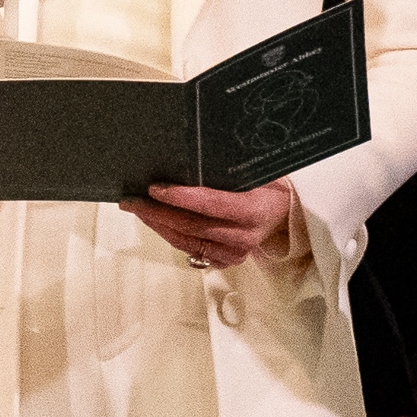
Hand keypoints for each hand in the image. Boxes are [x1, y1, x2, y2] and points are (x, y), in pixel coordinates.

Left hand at [125, 178, 296, 268]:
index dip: (181, 197)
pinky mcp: (225, 262)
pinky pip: (189, 249)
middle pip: (191, 226)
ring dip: (157, 224)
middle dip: (157, 212)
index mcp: (256, 210)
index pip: (212, 204)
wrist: (285, 215)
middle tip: (131, 199)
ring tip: (136, 208)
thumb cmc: (267, 186)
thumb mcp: (257, 172)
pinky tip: (155, 220)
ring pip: (185, 240)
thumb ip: (228, 168)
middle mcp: (245, 236)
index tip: (154, 188)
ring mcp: (234, 253)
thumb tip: (189, 154)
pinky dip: (169, 233)